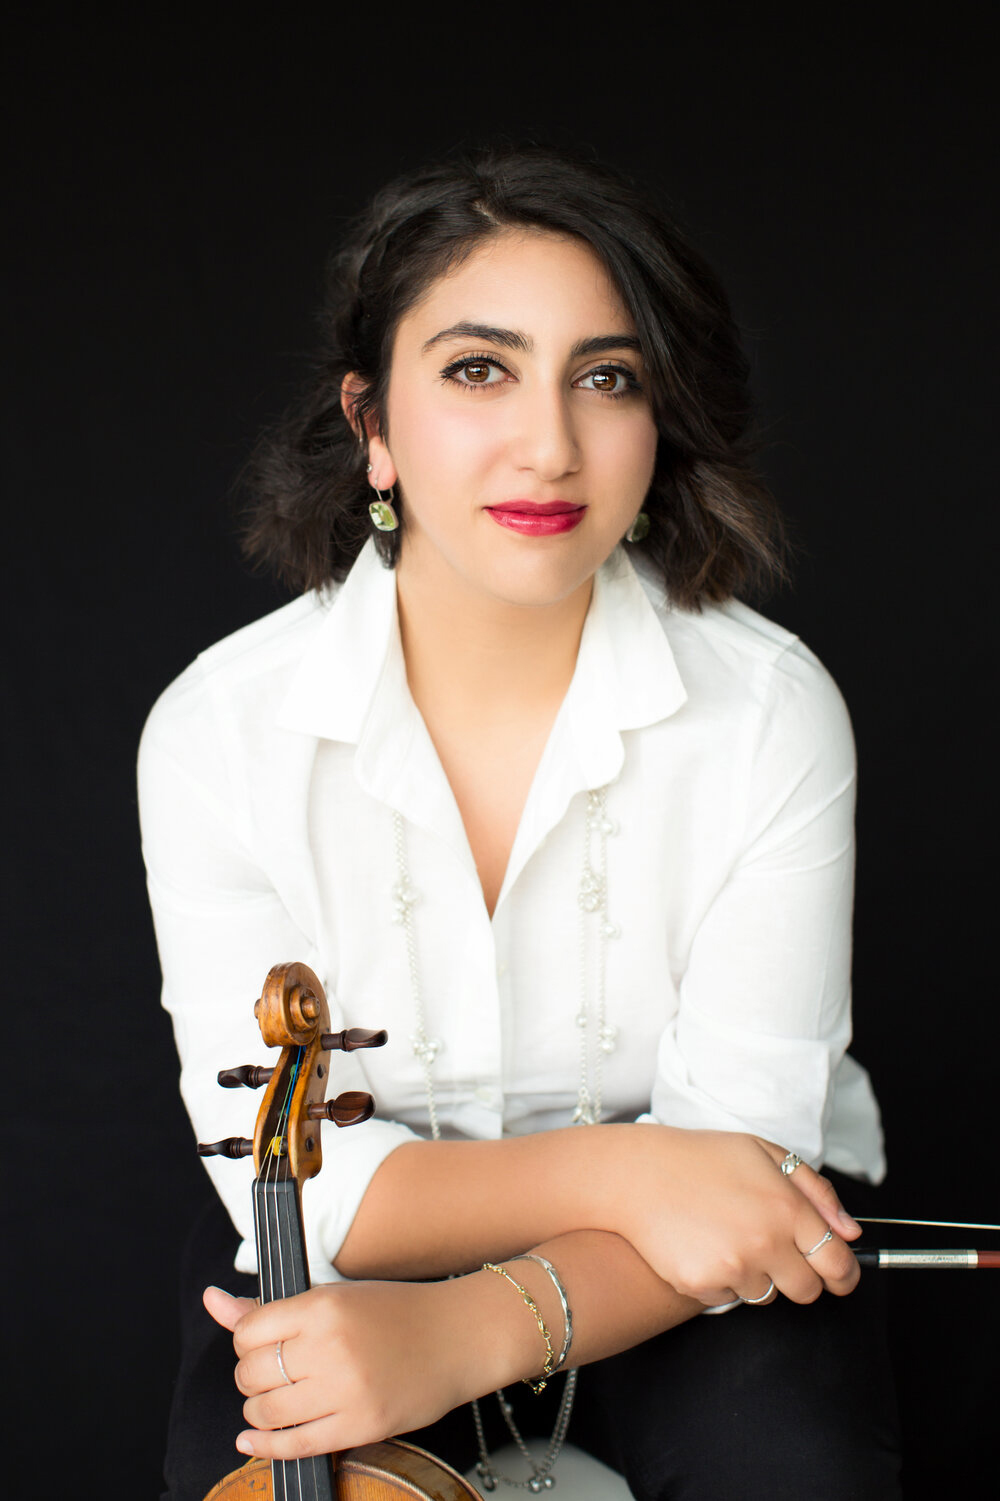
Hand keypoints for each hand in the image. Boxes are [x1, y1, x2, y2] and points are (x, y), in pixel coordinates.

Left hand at [204, 1278, 485, 1461]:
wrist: (459, 1336)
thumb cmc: (397, 1312)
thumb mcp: (335, 1295)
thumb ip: (269, 1308)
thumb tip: (212, 1300)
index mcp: (323, 1306)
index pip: (248, 1332)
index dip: (245, 1341)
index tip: (259, 1343)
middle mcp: (331, 1347)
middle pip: (252, 1374)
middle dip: (250, 1377)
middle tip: (268, 1373)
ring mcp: (346, 1390)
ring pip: (266, 1412)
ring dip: (257, 1412)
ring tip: (272, 1401)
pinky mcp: (361, 1425)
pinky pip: (295, 1446)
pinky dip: (266, 1447)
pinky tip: (255, 1440)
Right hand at [609, 1126, 860, 1306]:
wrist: (637, 1174)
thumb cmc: (703, 1159)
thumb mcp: (764, 1153)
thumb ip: (815, 1191)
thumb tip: (850, 1232)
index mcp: (787, 1207)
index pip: (837, 1263)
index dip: (844, 1274)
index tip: (838, 1276)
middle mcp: (766, 1241)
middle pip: (808, 1291)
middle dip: (799, 1277)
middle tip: (775, 1253)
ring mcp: (734, 1266)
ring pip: (767, 1295)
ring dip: (757, 1276)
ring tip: (728, 1238)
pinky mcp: (703, 1285)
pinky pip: (728, 1299)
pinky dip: (721, 1281)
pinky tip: (703, 1247)